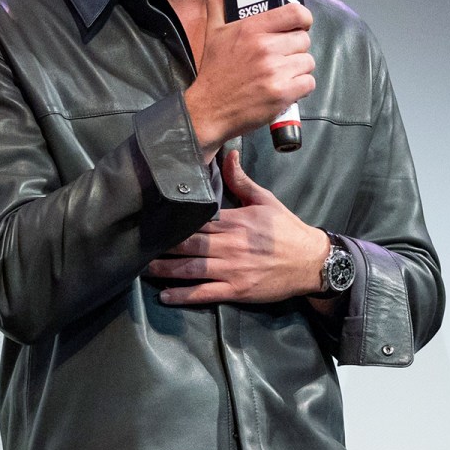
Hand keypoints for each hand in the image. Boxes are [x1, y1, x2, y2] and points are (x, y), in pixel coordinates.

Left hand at [149, 150, 328, 304]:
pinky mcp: (237, 290)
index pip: (197, 219)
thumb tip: (229, 153)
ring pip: (191, 269)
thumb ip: (242, 180)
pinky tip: (165, 296)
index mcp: (236, 221)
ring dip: (165, 270)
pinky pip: (204, 293)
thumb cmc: (288, 230)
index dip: (173, 220)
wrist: (312, 261)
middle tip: (137, 245)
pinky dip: (183, 295)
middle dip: (162, 246)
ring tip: (143, 269)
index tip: (151, 219)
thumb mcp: (266, 200)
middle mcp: (231, 245)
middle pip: (188, 244)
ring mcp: (232, 269)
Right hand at [185, 0, 315, 162]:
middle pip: (304, 39)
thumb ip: (219, 2)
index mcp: (252, 28)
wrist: (209, 109)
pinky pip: (308, 83)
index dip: (303, 19)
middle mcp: (266, 47)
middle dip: (295, 49)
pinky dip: (300, 87)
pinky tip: (286, 88)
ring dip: (298, 69)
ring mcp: (275, 71)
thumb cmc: (214, 69)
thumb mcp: (214, 31)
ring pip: (308, 62)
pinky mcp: (282, 93)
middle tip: (282, 56)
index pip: (296, 12)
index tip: (298, 26)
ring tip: (282, 73)